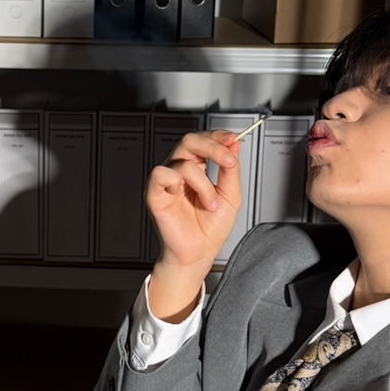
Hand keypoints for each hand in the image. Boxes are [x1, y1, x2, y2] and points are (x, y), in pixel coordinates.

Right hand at [145, 131, 242, 318]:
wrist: (199, 254)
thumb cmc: (210, 229)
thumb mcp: (231, 196)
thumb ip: (231, 170)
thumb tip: (234, 145)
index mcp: (197, 169)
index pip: (203, 141)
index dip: (217, 136)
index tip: (232, 139)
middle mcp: (180, 171)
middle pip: (189, 141)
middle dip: (212, 146)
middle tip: (227, 160)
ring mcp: (167, 182)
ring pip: (184, 161)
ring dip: (204, 183)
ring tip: (210, 202)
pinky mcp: (155, 193)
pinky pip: (161, 174)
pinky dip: (178, 183)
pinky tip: (184, 197)